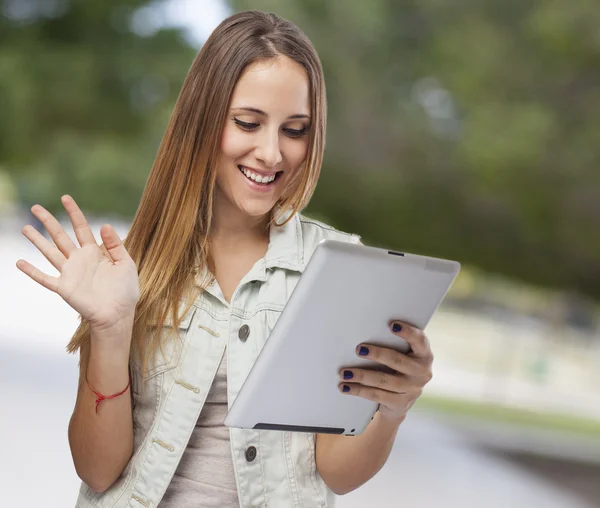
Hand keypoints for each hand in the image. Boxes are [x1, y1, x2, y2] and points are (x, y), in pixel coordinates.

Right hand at [16, 195, 139, 332]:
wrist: (118, 314)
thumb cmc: (125, 290)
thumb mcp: (126, 263)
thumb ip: (116, 245)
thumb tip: (105, 224)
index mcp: (95, 252)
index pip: (81, 227)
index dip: (74, 212)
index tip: (65, 197)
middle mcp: (80, 260)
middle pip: (60, 236)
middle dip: (48, 221)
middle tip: (35, 207)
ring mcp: (70, 273)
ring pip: (50, 252)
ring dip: (37, 240)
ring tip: (25, 227)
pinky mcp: (64, 288)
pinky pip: (45, 278)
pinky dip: (32, 271)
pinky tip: (19, 262)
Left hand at [338, 321, 432, 424]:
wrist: (402, 401)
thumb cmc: (399, 368)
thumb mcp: (404, 355)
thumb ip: (394, 344)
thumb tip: (366, 331)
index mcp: (424, 355)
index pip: (420, 341)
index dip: (408, 332)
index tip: (392, 325)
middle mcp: (422, 372)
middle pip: (397, 360)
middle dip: (377, 354)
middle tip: (359, 349)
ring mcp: (412, 389)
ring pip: (384, 380)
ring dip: (361, 375)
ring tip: (344, 373)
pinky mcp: (400, 403)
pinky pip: (376, 395)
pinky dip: (358, 390)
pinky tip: (345, 387)